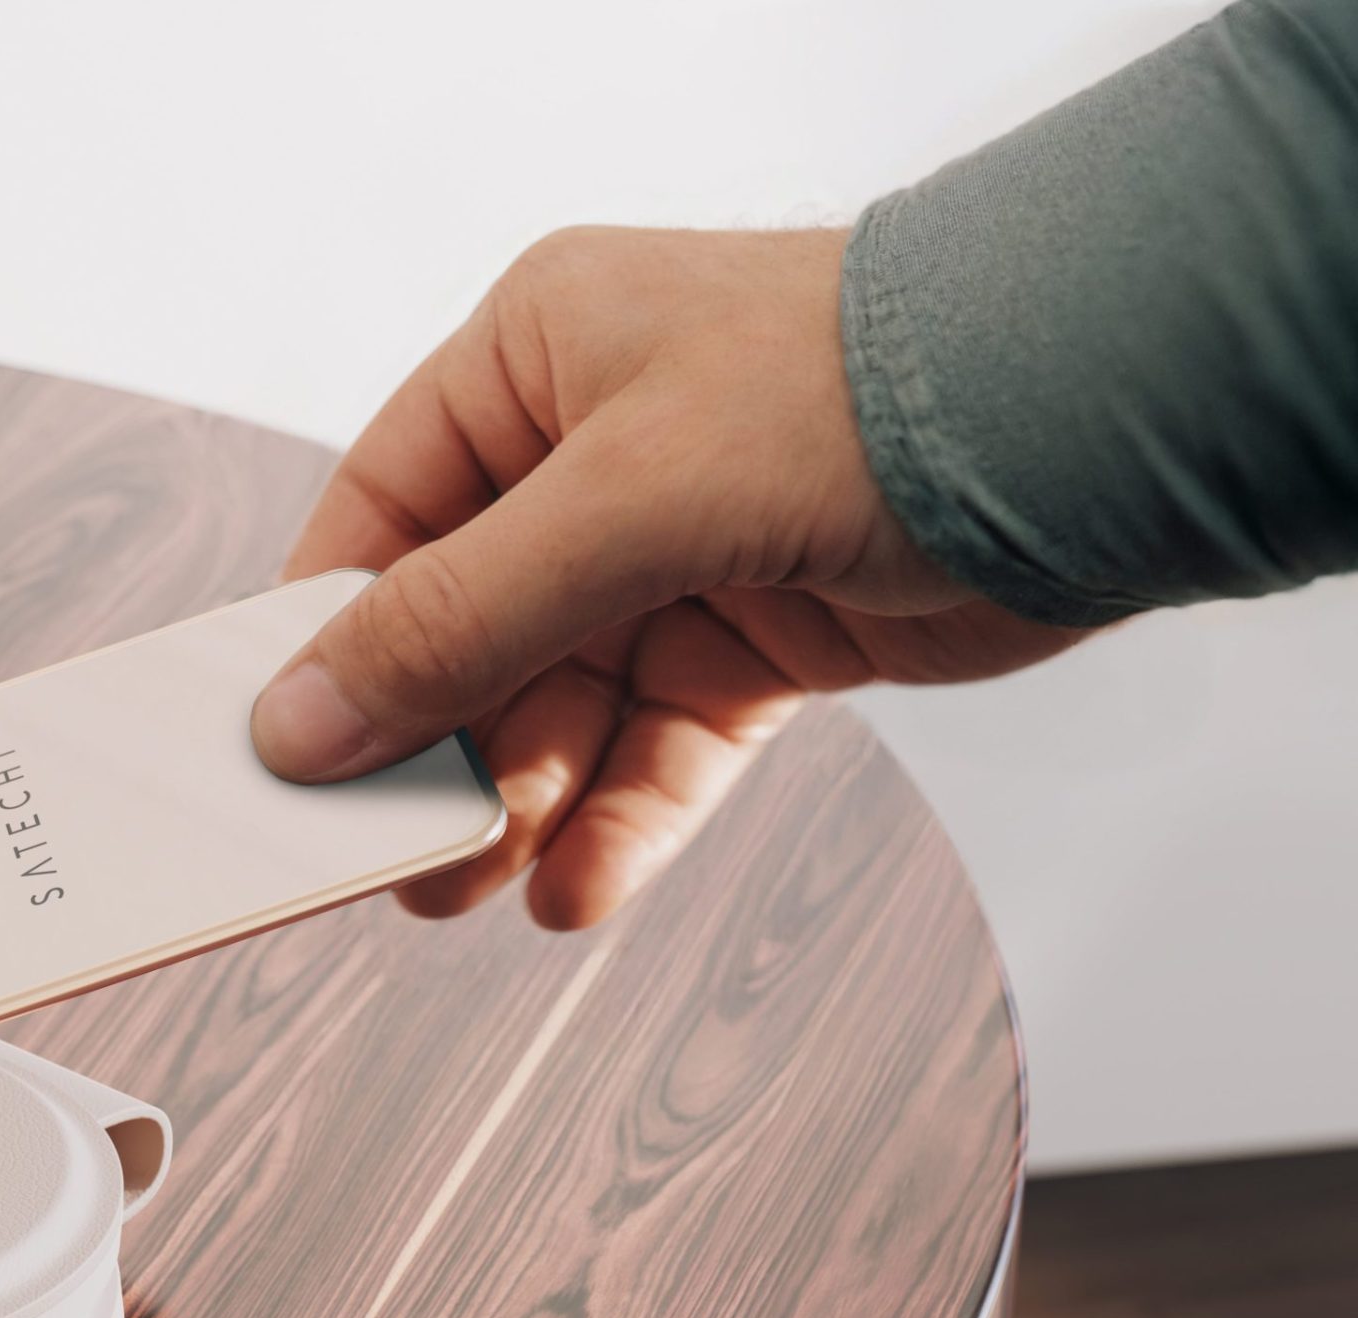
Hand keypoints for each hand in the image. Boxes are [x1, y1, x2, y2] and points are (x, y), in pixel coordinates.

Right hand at [252, 227, 1091, 928]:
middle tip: (387, 857)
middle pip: (466, 631)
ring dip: (520, 806)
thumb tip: (299, 723)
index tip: (277, 750)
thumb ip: (454, 619)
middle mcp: (592, 456)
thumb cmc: (856, 392)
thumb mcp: (619, 502)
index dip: (327, 637)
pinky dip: (619, 823)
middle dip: (432, 749)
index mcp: (532, 365)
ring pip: (559, 707)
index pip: (382, 516)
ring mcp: (677, 553)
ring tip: (474, 888)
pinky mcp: (758, 640)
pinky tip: (576, 892)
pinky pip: (658, 749)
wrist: (1100, 427)